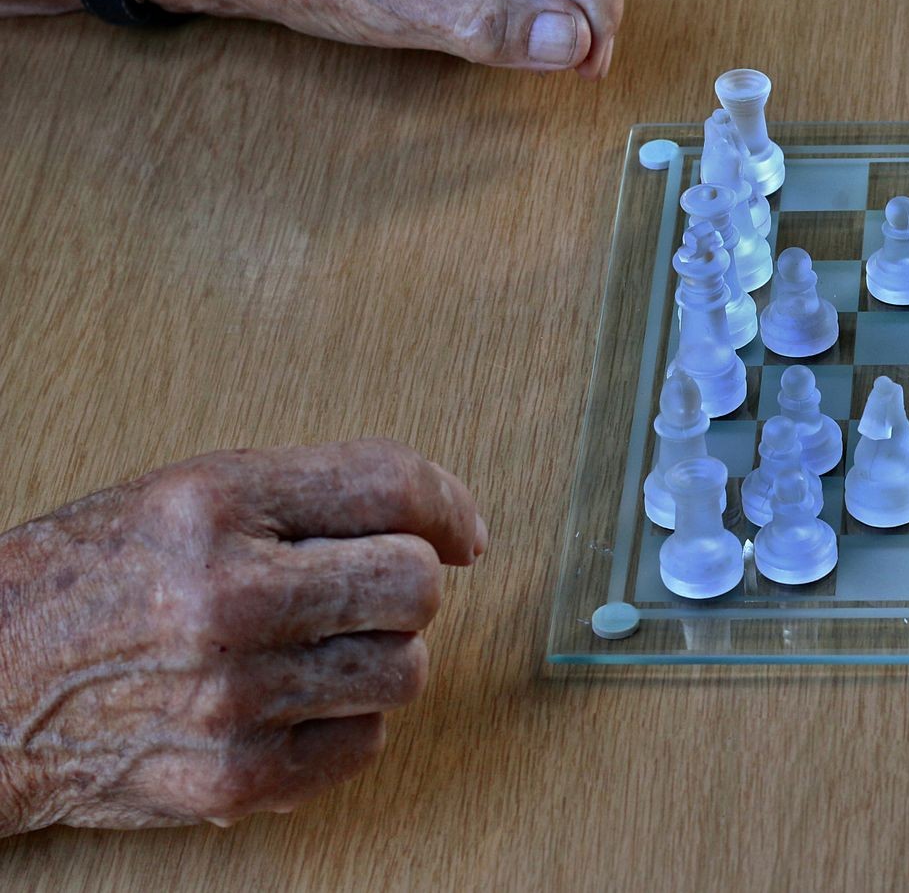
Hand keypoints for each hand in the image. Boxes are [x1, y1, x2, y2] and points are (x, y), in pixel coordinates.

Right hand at [0, 439, 484, 833]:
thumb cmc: (91, 580)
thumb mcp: (189, 494)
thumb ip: (314, 494)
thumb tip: (451, 528)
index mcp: (214, 505)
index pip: (389, 485)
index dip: (448, 506)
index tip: (461, 532)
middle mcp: (225, 598)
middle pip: (415, 586)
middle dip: (406, 586)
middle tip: (364, 593)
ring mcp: (232, 697)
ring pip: (405, 669)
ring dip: (376, 657)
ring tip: (310, 648)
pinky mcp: (235, 780)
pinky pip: (366, 742)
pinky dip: (345, 722)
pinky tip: (289, 702)